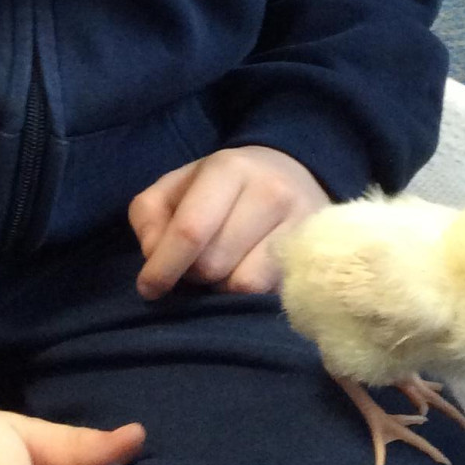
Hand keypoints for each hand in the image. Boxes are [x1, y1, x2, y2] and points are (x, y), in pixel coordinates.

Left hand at [129, 144, 329, 299]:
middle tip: (197, 263)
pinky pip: (269, 295)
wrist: (294, 175)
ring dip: (222, 288)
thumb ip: (149, 216)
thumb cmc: (222, 188)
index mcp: (228, 168)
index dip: (164, 267)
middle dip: (194, 274)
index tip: (148, 289)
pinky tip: (248, 276)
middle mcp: (270, 191)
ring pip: (242, 285)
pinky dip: (249, 295)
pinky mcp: (315, 253)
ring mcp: (300, 223)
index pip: (190, 230)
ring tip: (225, 268)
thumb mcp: (178, 186)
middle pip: (213, 264)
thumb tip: (153, 256)